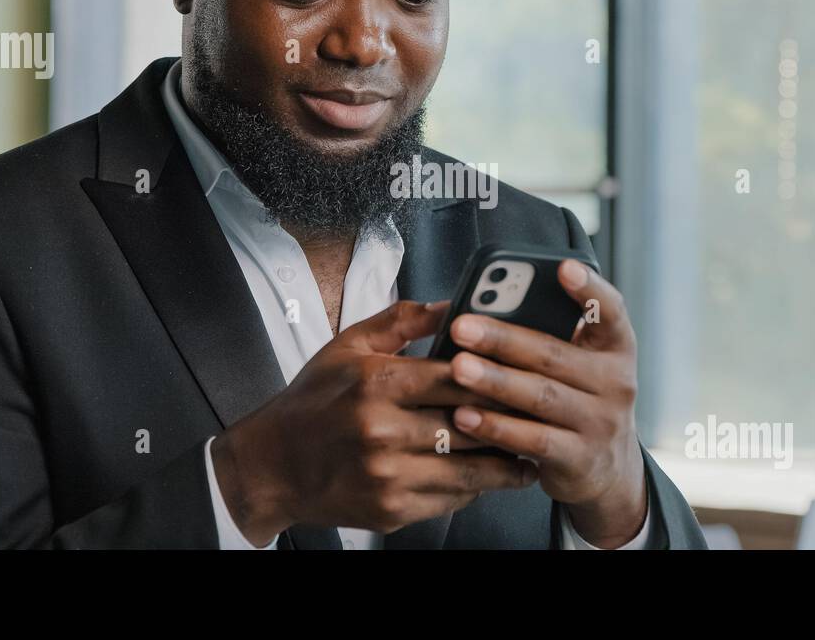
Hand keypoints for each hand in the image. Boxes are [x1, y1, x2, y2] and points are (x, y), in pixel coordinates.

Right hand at [210, 300, 535, 545]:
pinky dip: (474, 487)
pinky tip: (490, 476)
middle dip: (509, 419)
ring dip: (504, 462)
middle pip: (469, 422)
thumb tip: (450, 304)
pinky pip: (449, 498)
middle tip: (542, 414)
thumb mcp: (347, 346)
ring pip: (468, 468)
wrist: (272, 466)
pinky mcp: (390, 509)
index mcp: (376, 382)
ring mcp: (387, 474)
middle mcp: (382, 430)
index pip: (456, 375)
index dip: (496, 374)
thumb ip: (401, 322)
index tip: (525, 373)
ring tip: (531, 451)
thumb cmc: (312, 401)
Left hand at [446, 259, 647, 548]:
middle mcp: (616, 382)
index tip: (563, 267)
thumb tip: (482, 311)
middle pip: (555, 354)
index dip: (588, 289)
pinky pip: (533, 440)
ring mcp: (600, 423)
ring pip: (541, 396)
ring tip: (458, 367)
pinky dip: (496, 427)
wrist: (609, 467)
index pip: (609, 310)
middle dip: (503, 339)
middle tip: (462, 326)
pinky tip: (464, 415)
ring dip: (495, 381)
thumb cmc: (578, 398)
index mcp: (615, 347)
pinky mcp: (580, 459)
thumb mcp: (581, 364)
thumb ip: (549, 336)